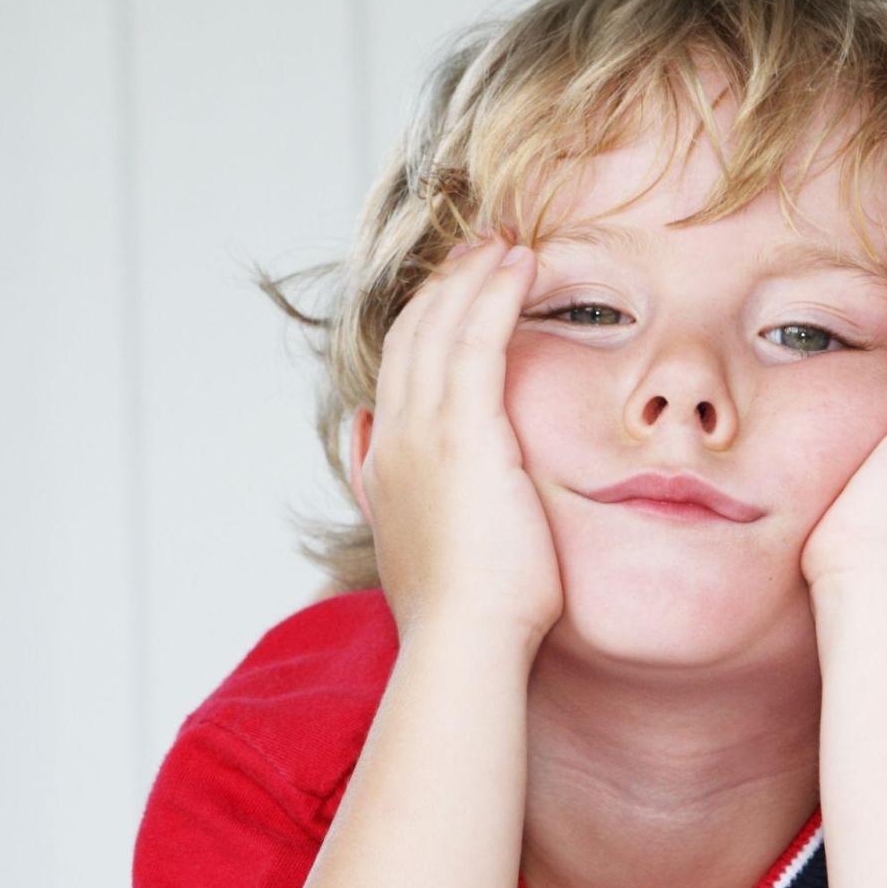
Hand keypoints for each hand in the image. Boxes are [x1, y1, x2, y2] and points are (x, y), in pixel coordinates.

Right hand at [355, 235, 563, 649]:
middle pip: (412, 334)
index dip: (427, 320)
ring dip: (472, 276)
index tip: (458, 291)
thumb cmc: (466, 615)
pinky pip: (476, 341)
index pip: (400, 368)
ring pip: (439, 327)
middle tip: (481, 247)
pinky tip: (519, 266)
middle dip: (446, 284)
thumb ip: (390, 490)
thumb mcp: (414, 542)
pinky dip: (493, 295)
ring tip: (505, 243)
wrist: (464, 644)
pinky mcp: (464, 435)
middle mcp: (395, 438)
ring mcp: (423, 434)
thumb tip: (367, 447)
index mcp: (387, 463)